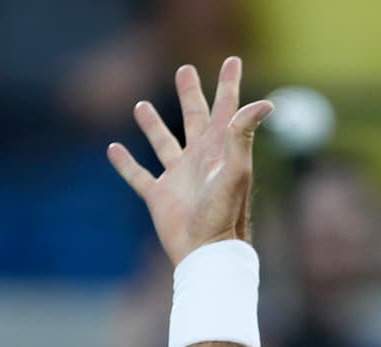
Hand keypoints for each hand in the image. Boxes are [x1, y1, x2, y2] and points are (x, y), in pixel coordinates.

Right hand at [107, 57, 273, 265]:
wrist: (206, 252)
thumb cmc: (224, 213)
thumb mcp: (235, 169)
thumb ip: (243, 134)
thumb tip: (266, 103)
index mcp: (220, 150)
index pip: (226, 109)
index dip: (228, 84)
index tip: (231, 60)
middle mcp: (199, 159)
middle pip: (194, 118)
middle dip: (190, 94)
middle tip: (184, 69)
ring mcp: (179, 177)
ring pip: (163, 143)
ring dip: (153, 125)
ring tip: (140, 106)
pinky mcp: (159, 196)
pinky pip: (138, 175)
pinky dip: (125, 163)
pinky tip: (114, 149)